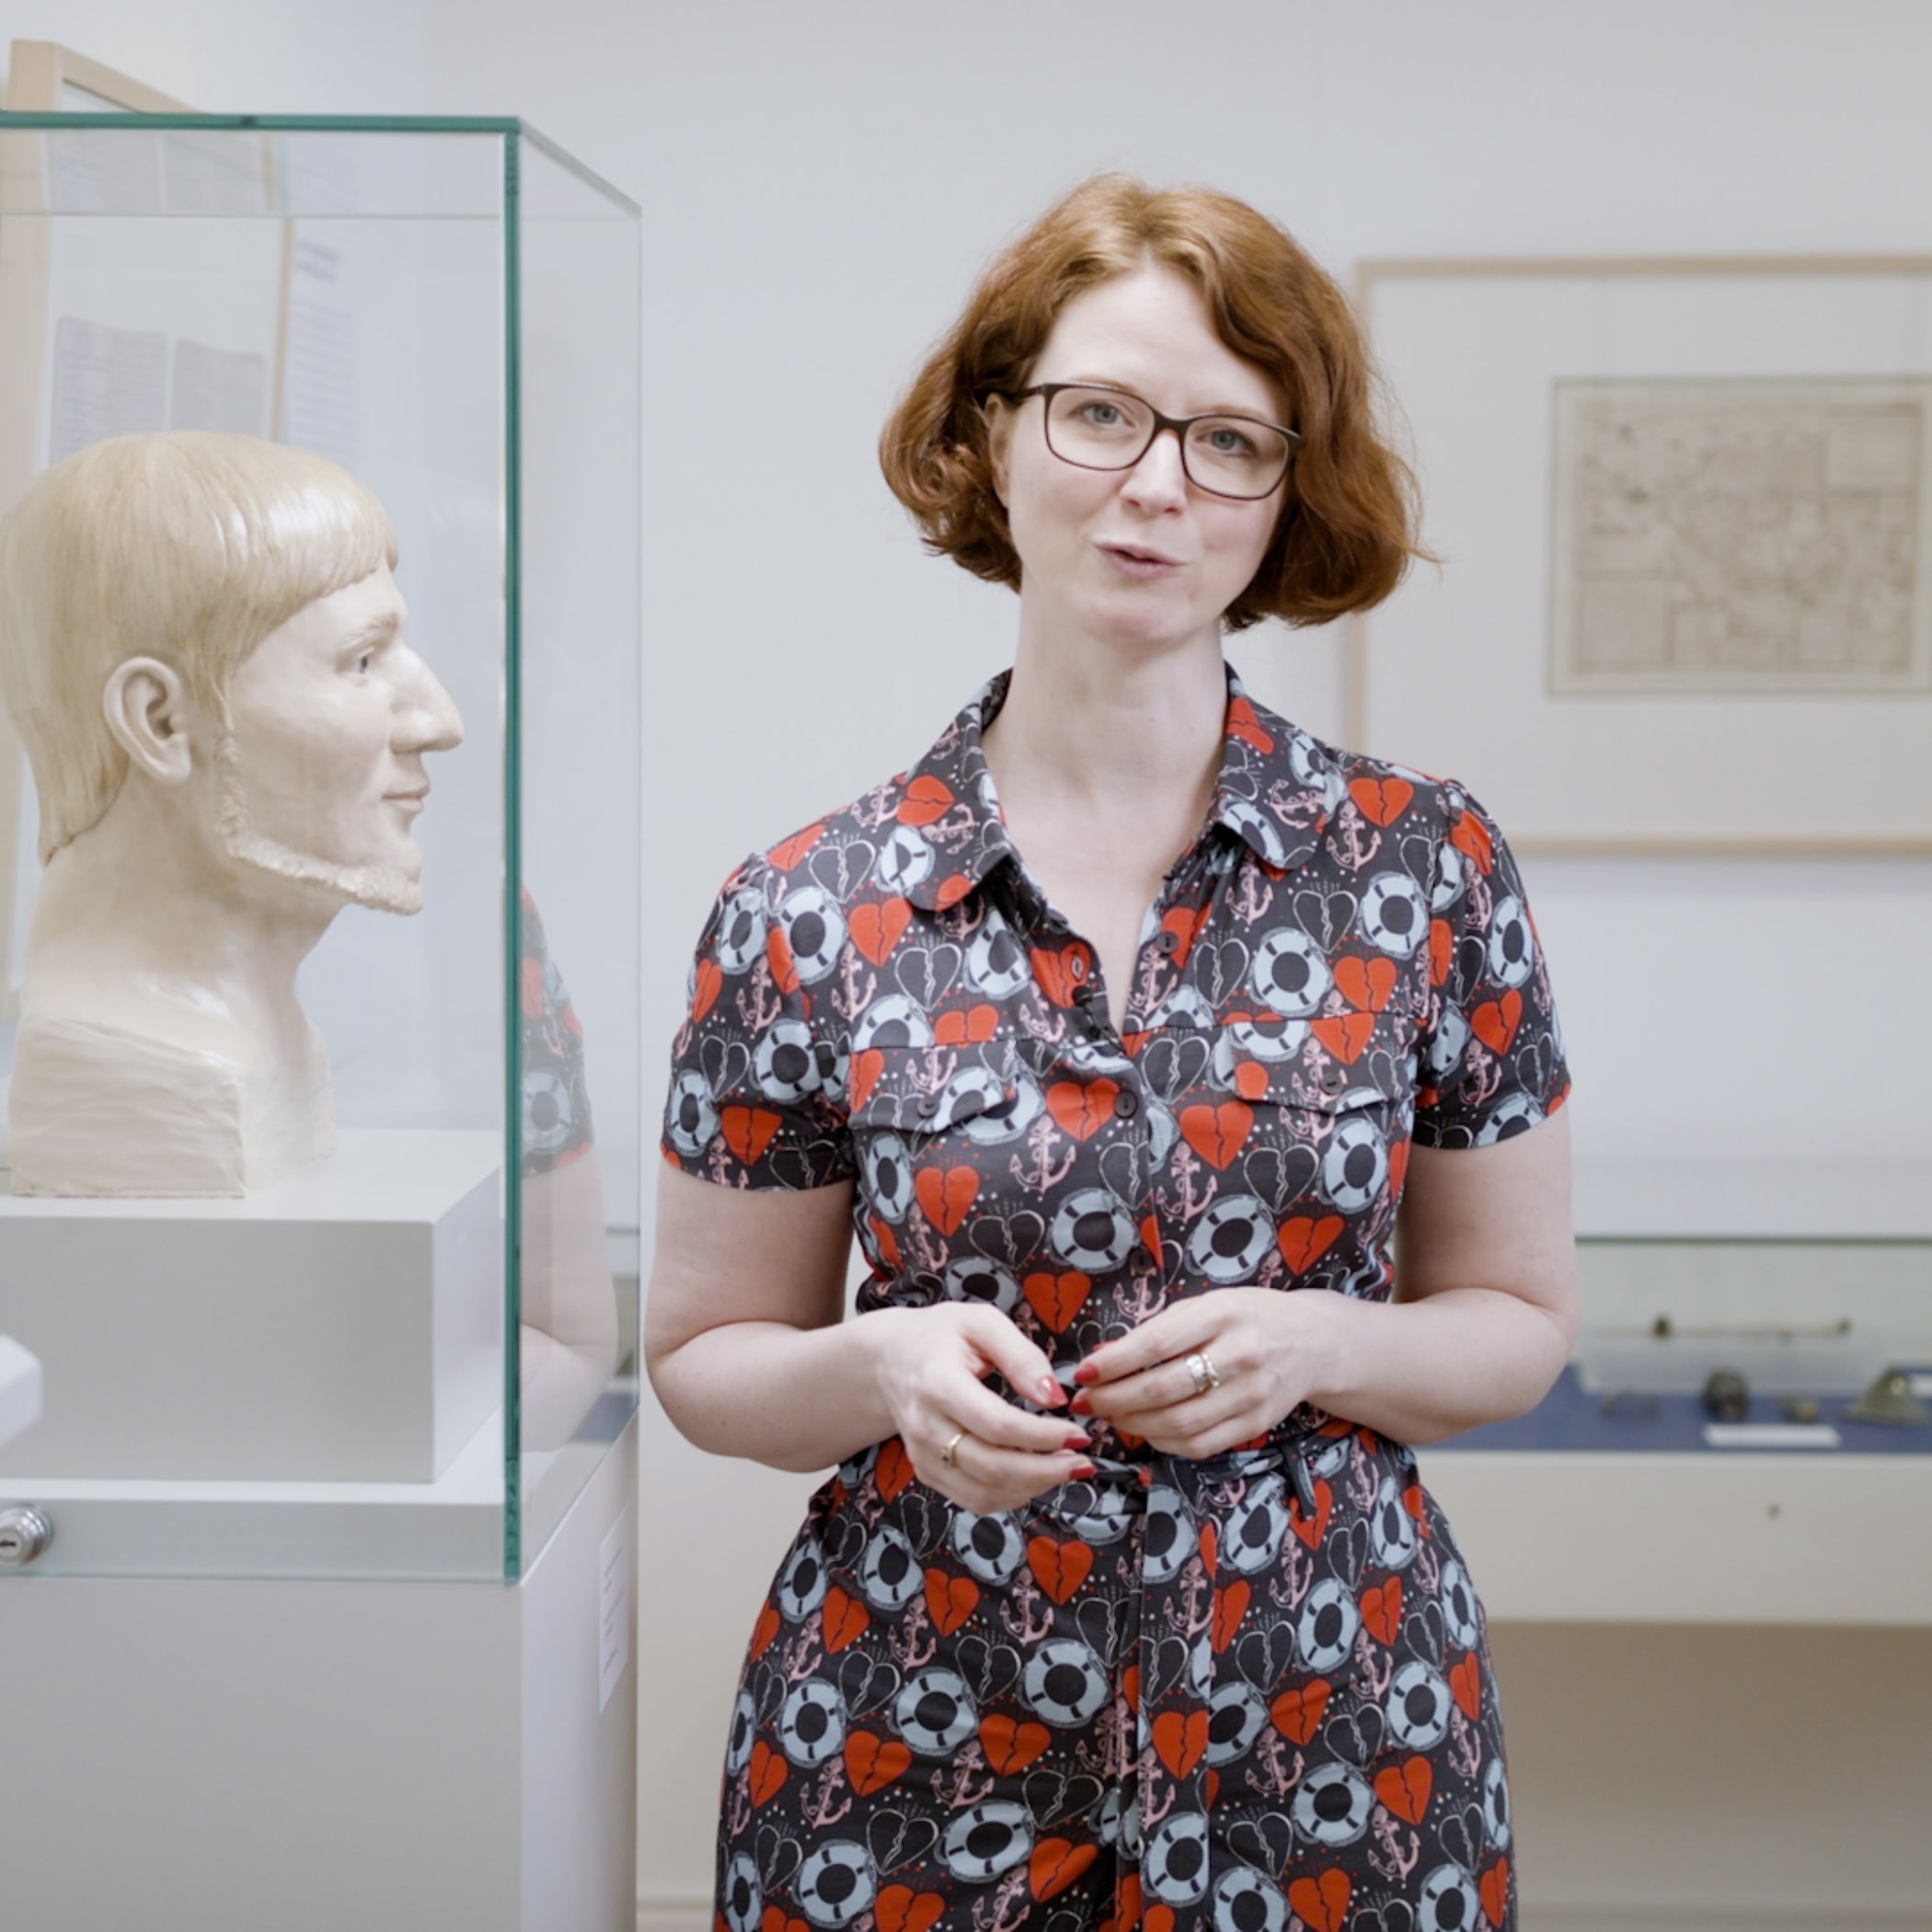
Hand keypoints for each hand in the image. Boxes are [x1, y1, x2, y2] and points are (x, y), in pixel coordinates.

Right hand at [859, 1304, 1092, 1513]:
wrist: (888, 1359)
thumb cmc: (941, 1335)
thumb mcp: (981, 1322)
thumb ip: (1021, 1356)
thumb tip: (1054, 1398)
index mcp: (938, 1383)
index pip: (996, 1424)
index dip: (1042, 1436)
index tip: (1078, 1433)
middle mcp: (925, 1426)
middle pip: (991, 1466)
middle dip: (1045, 1471)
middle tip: (1084, 1462)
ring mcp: (922, 1455)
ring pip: (983, 1492)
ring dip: (1032, 1488)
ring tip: (1066, 1469)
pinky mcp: (926, 1472)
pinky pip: (972, 1499)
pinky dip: (1010, 1496)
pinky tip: (1036, 1477)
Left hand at [1069, 1288, 1338, 1458]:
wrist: (1314, 1343)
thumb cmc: (1248, 1316)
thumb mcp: (1207, 1306)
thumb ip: (1161, 1330)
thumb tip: (1104, 1357)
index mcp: (1223, 1314)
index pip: (1157, 1344)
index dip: (1114, 1363)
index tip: (1083, 1372)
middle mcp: (1240, 1355)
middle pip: (1164, 1389)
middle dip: (1114, 1399)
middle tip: (1087, 1401)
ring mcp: (1251, 1395)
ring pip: (1179, 1424)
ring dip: (1133, 1425)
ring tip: (1109, 1416)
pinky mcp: (1257, 1425)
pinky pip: (1200, 1445)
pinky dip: (1163, 1443)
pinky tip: (1145, 1430)